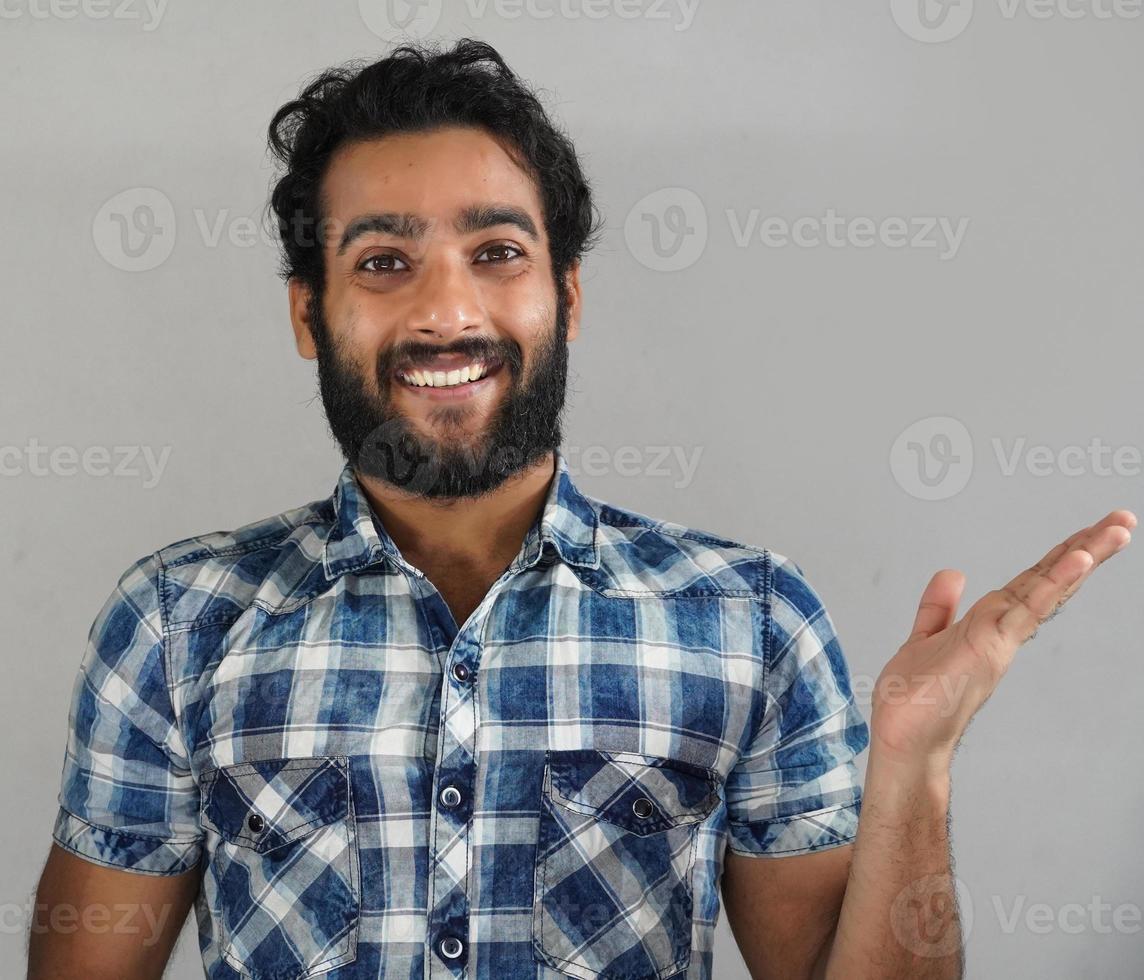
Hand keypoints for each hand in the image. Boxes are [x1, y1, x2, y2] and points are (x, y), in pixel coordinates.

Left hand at [869, 509, 1135, 773]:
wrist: (902, 741)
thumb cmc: (914, 702)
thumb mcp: (925, 639)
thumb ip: (938, 608)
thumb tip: (952, 573)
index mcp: (991, 626)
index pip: (1031, 583)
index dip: (1059, 558)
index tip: (1088, 534)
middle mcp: (1003, 632)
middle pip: (1049, 582)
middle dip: (1086, 549)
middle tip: (1122, 519)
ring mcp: (1001, 639)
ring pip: (1047, 590)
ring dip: (1082, 557)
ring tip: (1118, 528)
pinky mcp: (991, 647)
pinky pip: (1026, 609)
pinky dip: (1053, 584)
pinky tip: (1078, 560)